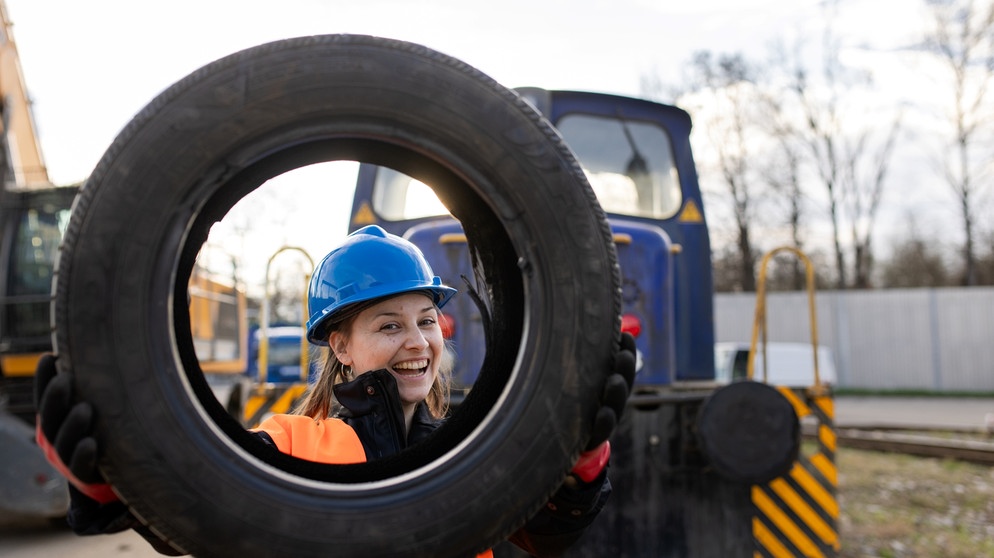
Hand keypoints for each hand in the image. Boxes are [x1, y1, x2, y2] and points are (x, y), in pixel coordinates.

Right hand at [34, 353, 116, 503]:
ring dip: (72, 426)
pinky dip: (84, 456)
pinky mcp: (89, 480)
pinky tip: (90, 443)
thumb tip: (108, 351)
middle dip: (55, 399)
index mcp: (59, 422)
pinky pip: (82, 468)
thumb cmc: (116, 434)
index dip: (44, 380)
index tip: (50, 357)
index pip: (45, 399)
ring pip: (64, 444)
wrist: (123, 481)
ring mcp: (71, 461)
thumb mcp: (108, 409)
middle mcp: (59, 441)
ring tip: (84, 409)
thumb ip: (101, 388)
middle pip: (51, 420)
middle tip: (65, 379)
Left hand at [571, 332, 635, 481]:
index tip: (624, 334)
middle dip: (624, 369)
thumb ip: (585, 358)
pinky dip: (603, 422)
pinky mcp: (592, 439)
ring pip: (614, 407)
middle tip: (623, 354)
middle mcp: (611, 402)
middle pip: (623, 383)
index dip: (627, 350)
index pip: (622, 365)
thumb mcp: (581, 381)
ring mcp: (604, 421)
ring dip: (616, 394)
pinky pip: (599, 432)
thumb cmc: (578, 405)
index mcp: (610, 385)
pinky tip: (603, 413)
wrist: (573, 446)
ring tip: (615, 381)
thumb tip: (589, 326)